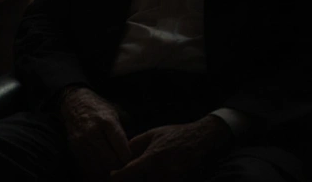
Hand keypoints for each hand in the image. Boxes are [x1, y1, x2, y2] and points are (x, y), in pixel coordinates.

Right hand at [58, 86, 131, 179]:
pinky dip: (95, 166)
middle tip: (120, 161)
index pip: (122, 150)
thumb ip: (125, 129)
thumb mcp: (115, 112)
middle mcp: (93, 132)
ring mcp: (82, 140)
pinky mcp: (74, 146)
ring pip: (99, 166)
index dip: (127, 156)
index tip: (128, 155)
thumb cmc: (98, 108)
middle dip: (118, 164)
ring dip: (106, 167)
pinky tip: (99, 160)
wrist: (74, 102)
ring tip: (110, 160)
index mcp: (107, 122)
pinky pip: (87, 165)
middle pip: (111, 161)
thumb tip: (135, 147)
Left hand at [109, 115, 232, 181]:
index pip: (129, 172)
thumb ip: (135, 144)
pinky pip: (162, 181)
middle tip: (127, 172)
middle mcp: (161, 171)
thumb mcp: (152, 134)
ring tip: (146, 168)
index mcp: (152, 157)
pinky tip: (154, 172)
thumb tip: (119, 153)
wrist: (201, 138)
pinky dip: (155, 179)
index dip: (117, 176)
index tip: (110, 176)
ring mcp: (172, 179)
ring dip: (145, 178)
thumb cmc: (175, 134)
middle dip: (133, 178)